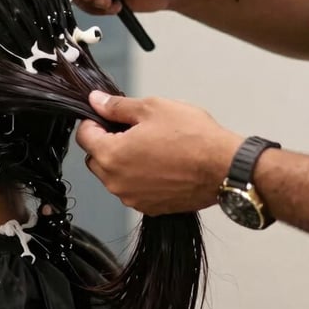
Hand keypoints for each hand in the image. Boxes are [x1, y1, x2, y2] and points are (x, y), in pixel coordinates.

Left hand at [77, 91, 241, 215]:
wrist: (225, 167)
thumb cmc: (193, 137)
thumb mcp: (152, 108)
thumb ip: (118, 106)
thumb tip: (96, 101)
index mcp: (111, 155)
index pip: (84, 136)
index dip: (94, 120)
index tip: (108, 115)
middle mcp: (117, 182)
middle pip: (95, 158)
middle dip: (106, 142)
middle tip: (132, 128)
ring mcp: (133, 198)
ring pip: (114, 175)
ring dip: (123, 160)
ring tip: (151, 145)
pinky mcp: (151, 208)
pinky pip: (133, 189)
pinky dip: (139, 177)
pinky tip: (160, 162)